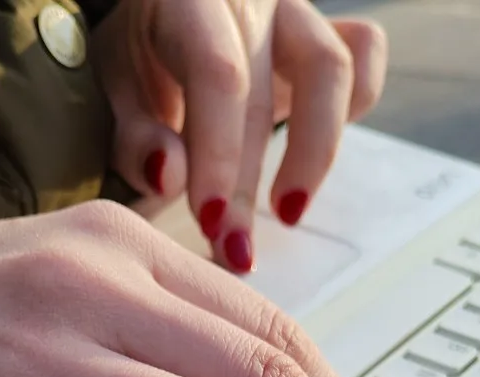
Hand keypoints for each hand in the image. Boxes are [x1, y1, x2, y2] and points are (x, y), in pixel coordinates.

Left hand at [92, 0, 387, 269]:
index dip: (218, 154)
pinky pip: (364, 53)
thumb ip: (135, 135)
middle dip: (245, 186)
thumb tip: (168, 176)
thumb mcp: (115, 90)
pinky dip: (356, 104)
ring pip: (333, 70)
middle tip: (231, 248)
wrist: (160, 19)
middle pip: (261, 95)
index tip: (209, 222)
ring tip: (287, 212)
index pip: (218, 75)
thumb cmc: (139, 55)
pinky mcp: (327, 30)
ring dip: (314, 154)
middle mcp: (250, 0)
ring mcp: (295, 11)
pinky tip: (314, 158)